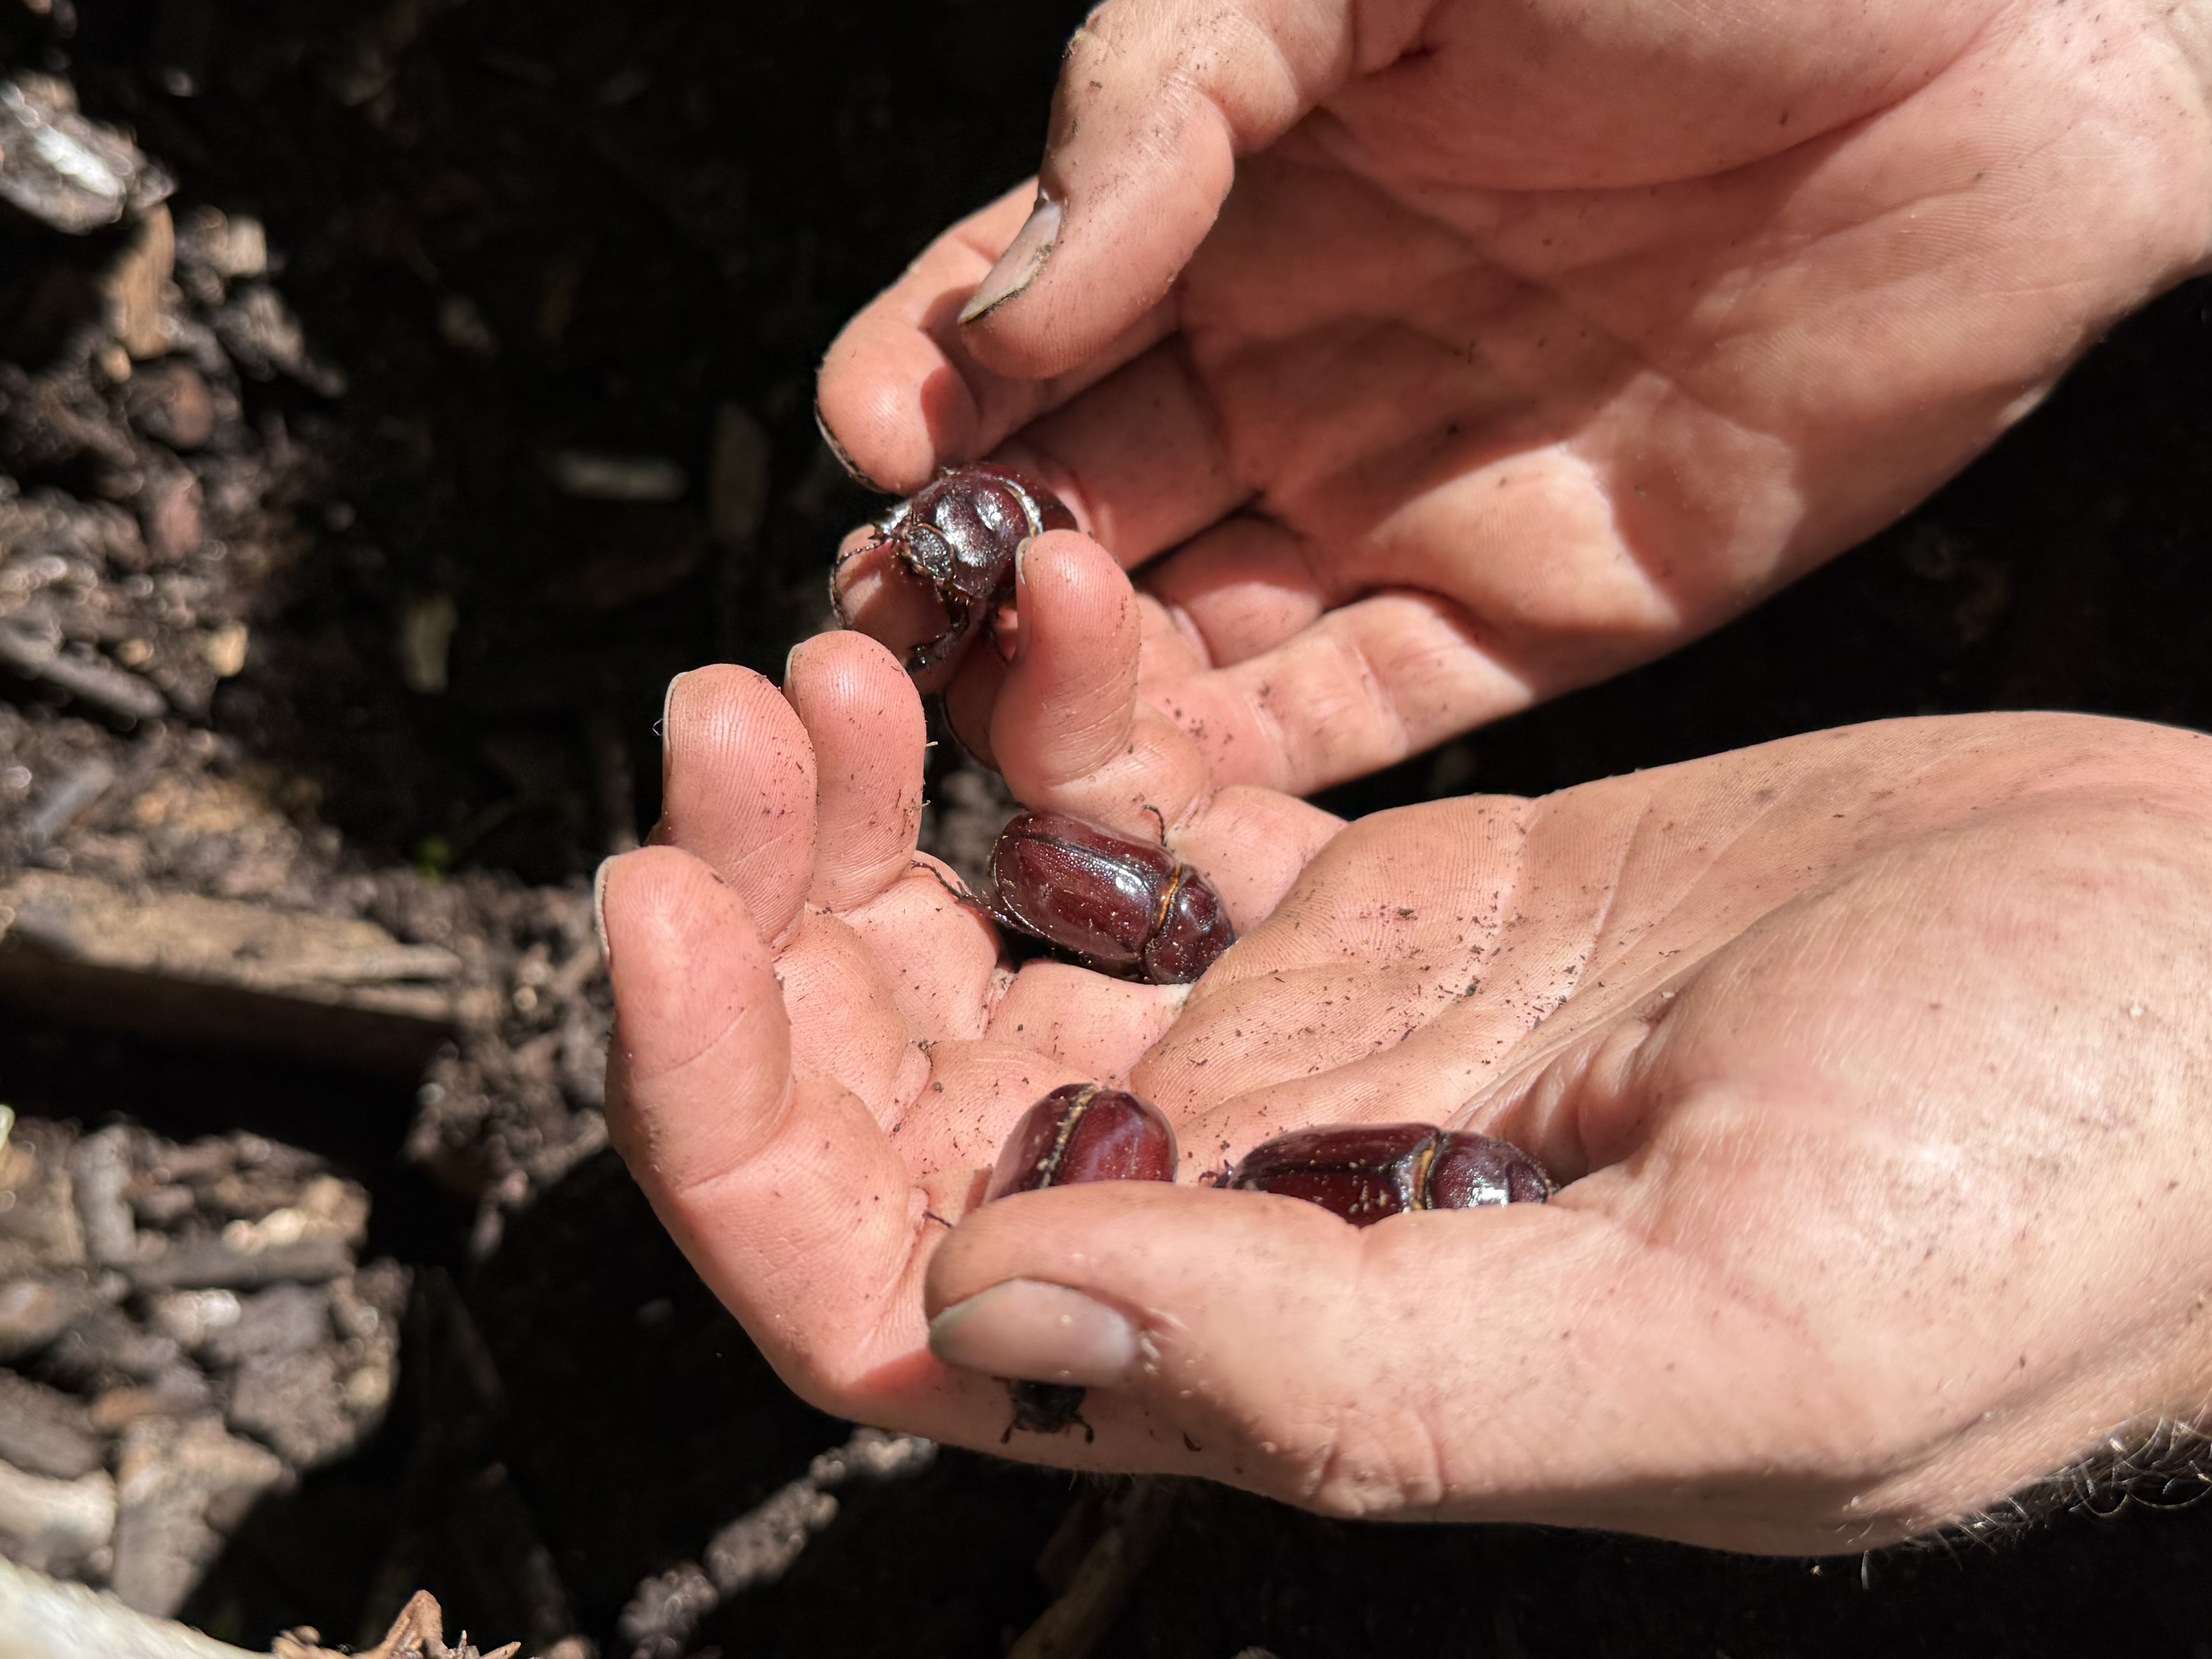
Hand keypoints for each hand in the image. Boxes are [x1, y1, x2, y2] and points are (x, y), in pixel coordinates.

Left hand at [604, 622, 2211, 1552]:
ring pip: (995, 942)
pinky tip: (1046, 601)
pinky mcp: (1409, 891)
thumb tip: (997, 1313)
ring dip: (881, 804)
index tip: (659, 914)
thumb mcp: (1731, 1326)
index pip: (895, 1296)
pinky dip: (1065, 711)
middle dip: (772, 918)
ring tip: (844, 636)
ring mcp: (1327, 1039)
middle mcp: (1274, 1201)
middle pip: (902, 1093)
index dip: (733, 1130)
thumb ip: (1355, 1376)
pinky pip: (1157, 811)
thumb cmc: (2058, 1186)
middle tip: (736, 711)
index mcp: (1299, 1344)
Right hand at [823, 0, 2211, 794]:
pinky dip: (1251, 767)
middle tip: (882, 619)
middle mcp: (1301, 365)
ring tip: (984, 716)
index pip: (1024, 322)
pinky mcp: (1544, 612)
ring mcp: (1415, 499)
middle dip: (967, 567)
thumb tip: (996, 317)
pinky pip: (1364, 717)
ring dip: (1080, 689)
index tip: (865, 432)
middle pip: (1082, 505)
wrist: (2028, 21)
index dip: (925, 382)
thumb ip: (1163, 102)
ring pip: (1196, 639)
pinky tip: (1149, 792)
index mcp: (1237, 199)